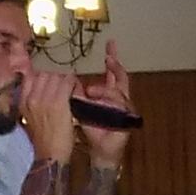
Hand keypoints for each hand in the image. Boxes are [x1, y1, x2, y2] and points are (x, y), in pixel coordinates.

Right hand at [20, 69, 77, 164]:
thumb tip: (41, 91)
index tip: (50, 84)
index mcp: (22, 102)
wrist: (50, 156)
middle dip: (55, 78)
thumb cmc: (43, 141)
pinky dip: (74, 84)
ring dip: (65, 80)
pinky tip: (76, 91)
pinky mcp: (58, 102)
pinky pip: (68, 82)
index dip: (43, 78)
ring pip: (56, 76)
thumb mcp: (30, 119)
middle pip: (44, 74)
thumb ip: (32, 103)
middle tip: (63, 86)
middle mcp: (31, 98)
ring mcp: (44, 99)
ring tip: (70, 89)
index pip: (30, 77)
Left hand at [74, 41, 133, 166]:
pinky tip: (102, 104)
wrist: (102, 149)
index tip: (110, 45)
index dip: (113, 58)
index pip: (112, 73)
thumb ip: (77, 94)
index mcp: (110, 93)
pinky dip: (110, 104)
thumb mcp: (81, 108)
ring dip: (104, 90)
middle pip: (122, 76)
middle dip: (116, 65)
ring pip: (118, 91)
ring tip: (91, 92)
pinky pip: (120, 106)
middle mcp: (120, 97)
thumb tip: (67, 80)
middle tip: (109, 56)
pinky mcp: (129, 118)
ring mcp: (126, 107)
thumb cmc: (93, 129)